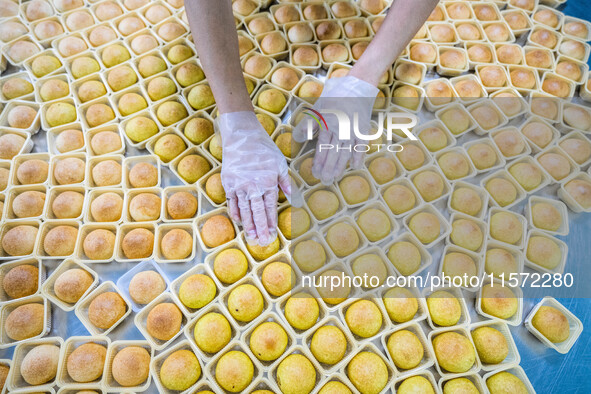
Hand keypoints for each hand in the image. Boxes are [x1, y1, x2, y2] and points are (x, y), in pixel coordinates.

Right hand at [217, 111, 296, 245]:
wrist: (241, 136)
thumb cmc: (264, 149)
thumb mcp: (280, 164)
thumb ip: (286, 183)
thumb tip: (295, 199)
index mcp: (267, 182)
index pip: (269, 207)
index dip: (271, 222)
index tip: (272, 234)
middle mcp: (252, 186)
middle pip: (256, 212)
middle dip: (260, 229)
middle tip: (262, 242)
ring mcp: (239, 185)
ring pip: (244, 210)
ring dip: (248, 225)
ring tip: (251, 238)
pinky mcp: (228, 182)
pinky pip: (232, 201)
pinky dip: (235, 212)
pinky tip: (239, 221)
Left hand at [293, 76, 378, 184]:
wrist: (357, 85)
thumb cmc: (334, 97)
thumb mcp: (317, 108)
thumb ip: (307, 125)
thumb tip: (297, 139)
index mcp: (327, 123)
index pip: (321, 146)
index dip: (318, 160)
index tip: (314, 173)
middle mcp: (339, 127)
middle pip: (333, 151)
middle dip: (328, 168)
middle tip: (324, 181)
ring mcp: (352, 129)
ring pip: (345, 151)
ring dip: (340, 166)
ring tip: (335, 178)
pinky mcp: (363, 128)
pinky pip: (361, 144)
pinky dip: (358, 155)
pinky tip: (355, 166)